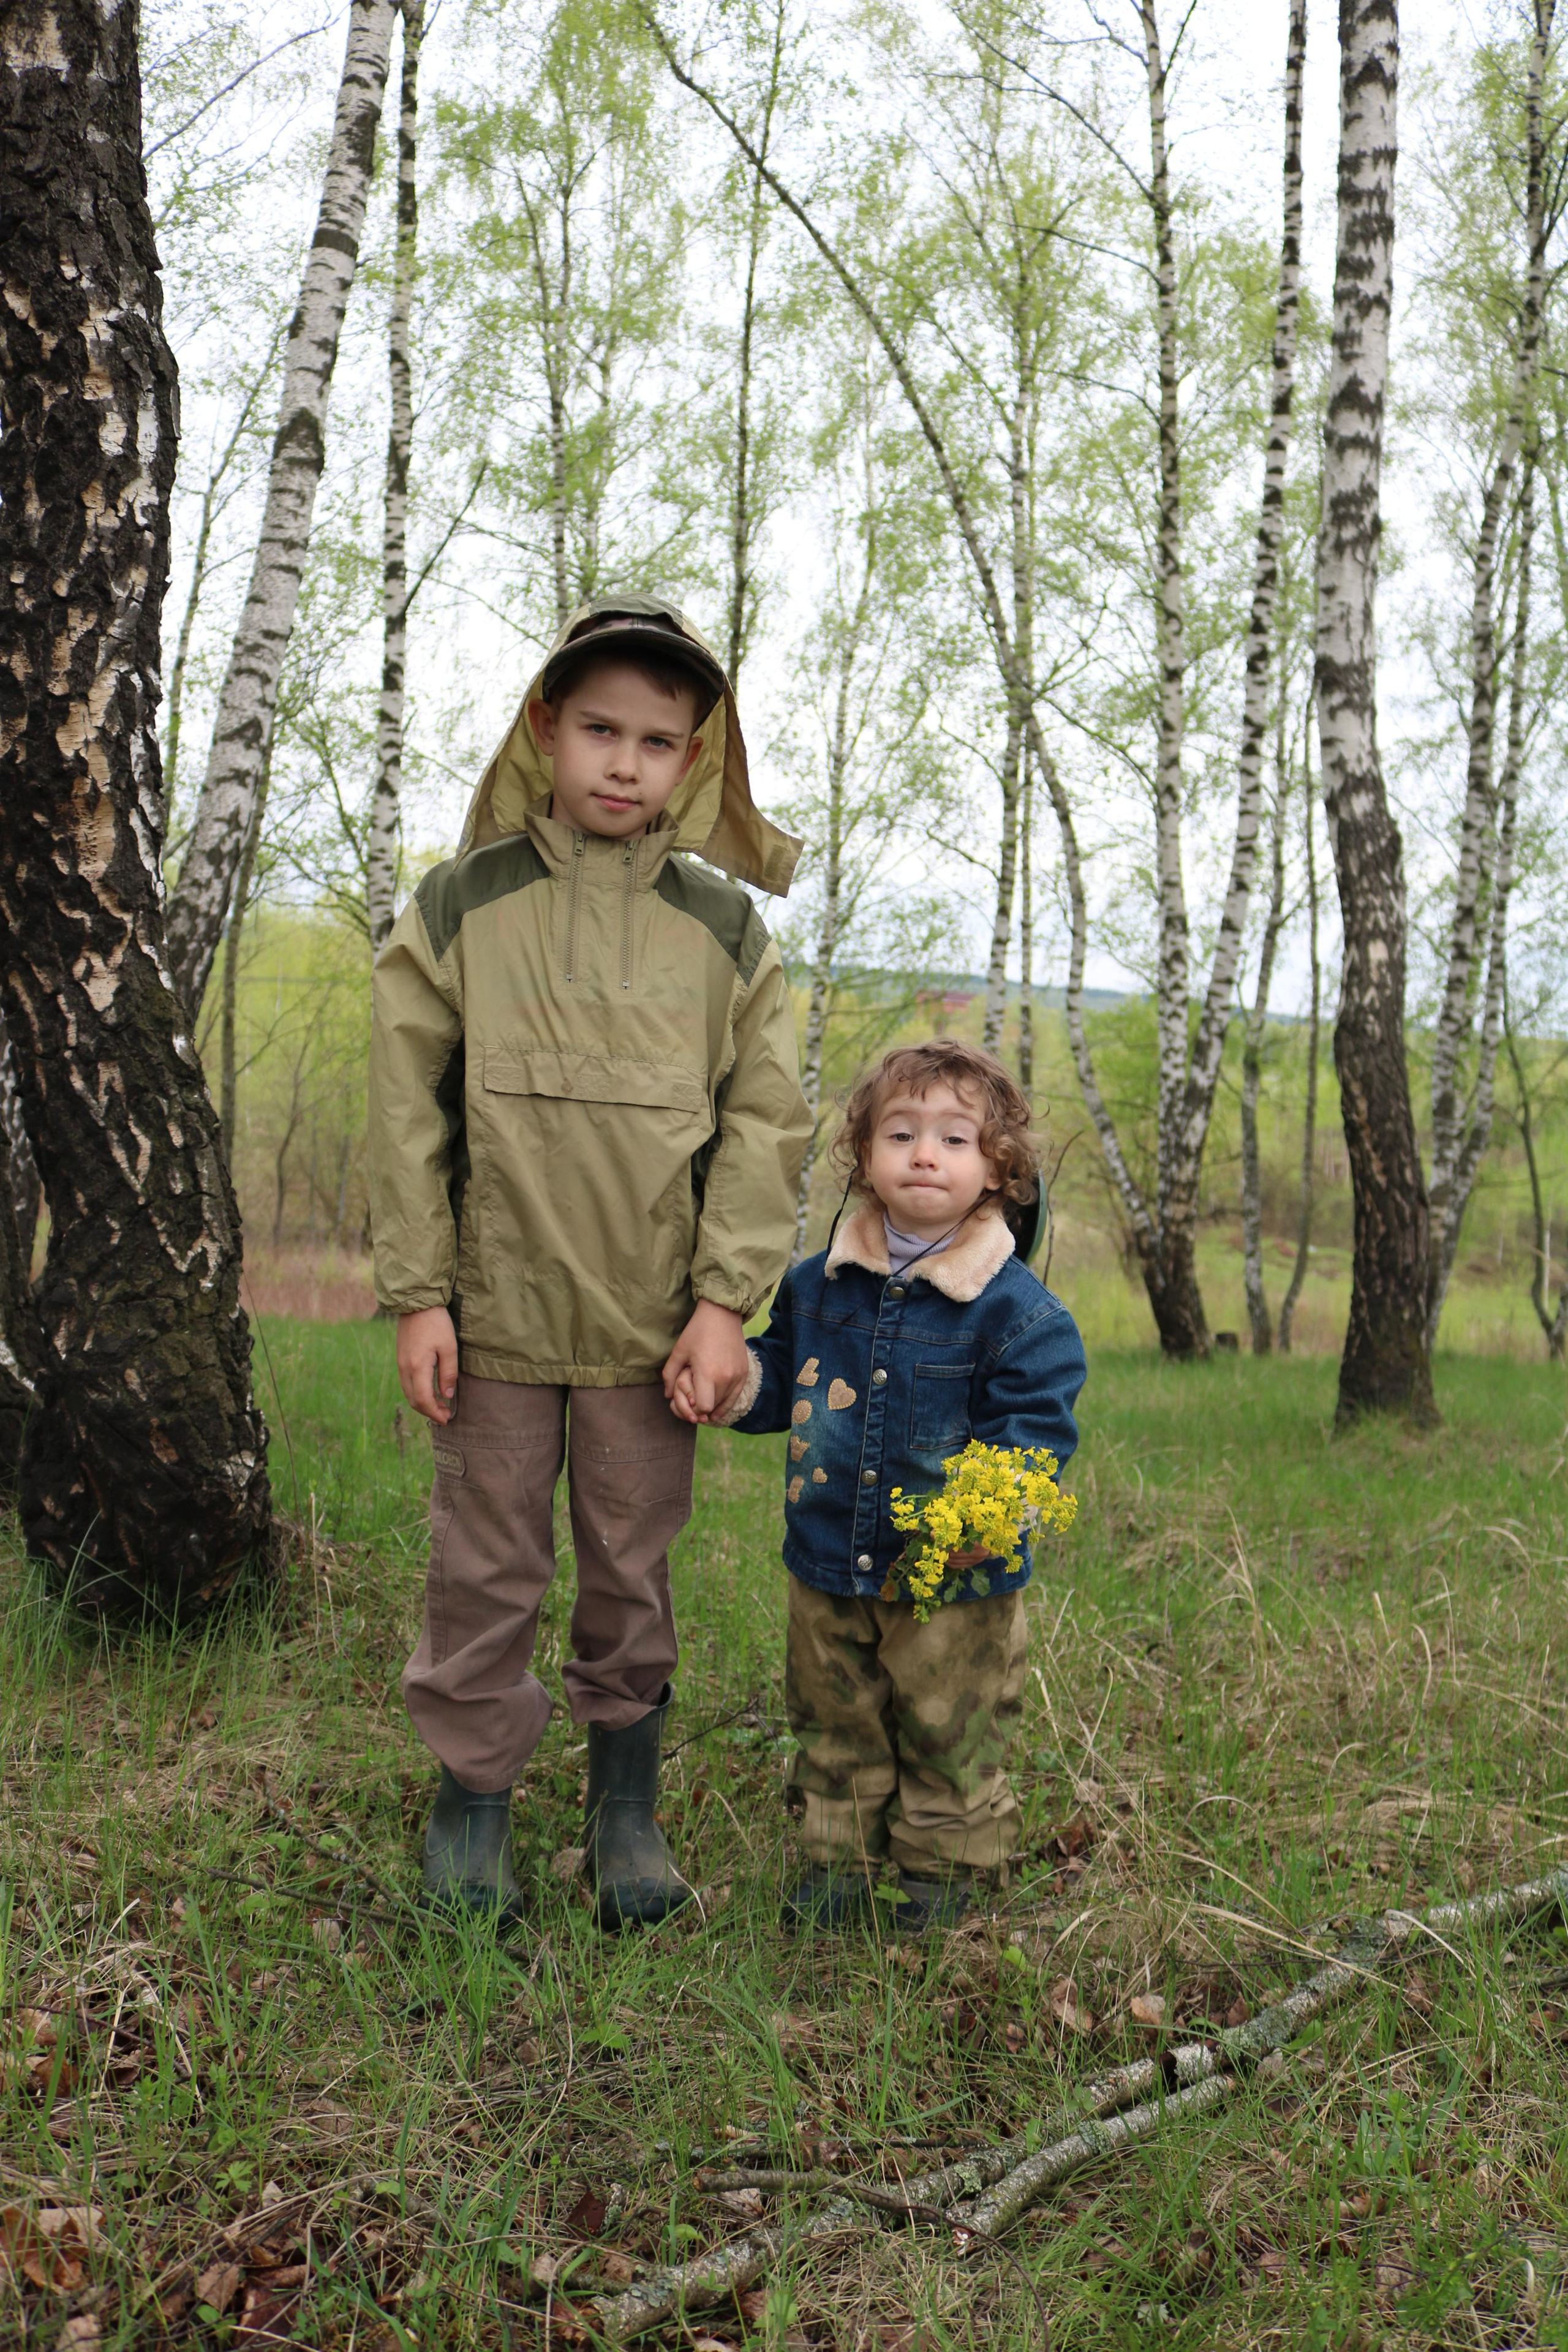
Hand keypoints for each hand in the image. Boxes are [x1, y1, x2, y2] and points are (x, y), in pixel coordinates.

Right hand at [397, 1305, 457, 1425]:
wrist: (416, 1304)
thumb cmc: (436, 1323)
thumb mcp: (449, 1347)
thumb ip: (448, 1373)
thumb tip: (447, 1395)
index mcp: (417, 1367)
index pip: (423, 1400)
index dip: (434, 1413)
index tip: (446, 1418)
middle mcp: (405, 1369)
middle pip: (413, 1400)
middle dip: (429, 1411)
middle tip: (445, 1414)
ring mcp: (400, 1364)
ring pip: (408, 1393)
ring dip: (423, 1402)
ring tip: (440, 1403)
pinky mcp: (401, 1359)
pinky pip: (407, 1383)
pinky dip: (417, 1392)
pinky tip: (431, 1389)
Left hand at [662, 1299, 747, 1424]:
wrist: (722, 1314)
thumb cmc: (697, 1331)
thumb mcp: (678, 1352)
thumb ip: (669, 1375)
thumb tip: (667, 1396)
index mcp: (707, 1374)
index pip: (702, 1407)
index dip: (693, 1409)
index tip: (687, 1401)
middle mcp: (725, 1378)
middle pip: (712, 1407)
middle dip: (700, 1408)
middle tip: (691, 1401)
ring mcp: (737, 1376)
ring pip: (723, 1403)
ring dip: (712, 1405)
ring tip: (702, 1399)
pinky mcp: (743, 1373)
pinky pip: (734, 1397)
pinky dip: (724, 1405)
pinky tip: (715, 1412)